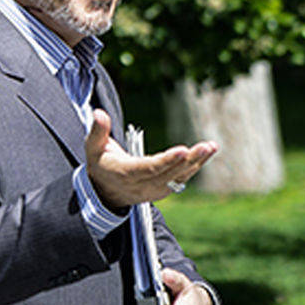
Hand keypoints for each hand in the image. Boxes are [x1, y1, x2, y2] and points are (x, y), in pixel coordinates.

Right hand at [85, 109, 216, 206]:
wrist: (105, 192)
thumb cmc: (101, 163)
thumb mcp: (93, 148)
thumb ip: (97, 131)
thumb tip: (99, 112)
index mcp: (125, 174)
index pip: (149, 169)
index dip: (167, 161)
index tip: (183, 151)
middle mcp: (142, 185)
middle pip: (169, 174)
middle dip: (189, 160)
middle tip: (206, 146)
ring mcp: (154, 190)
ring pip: (179, 177)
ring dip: (197, 162)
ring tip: (211, 146)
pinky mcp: (163, 190)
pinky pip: (181, 178)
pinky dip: (195, 166)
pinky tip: (207, 151)